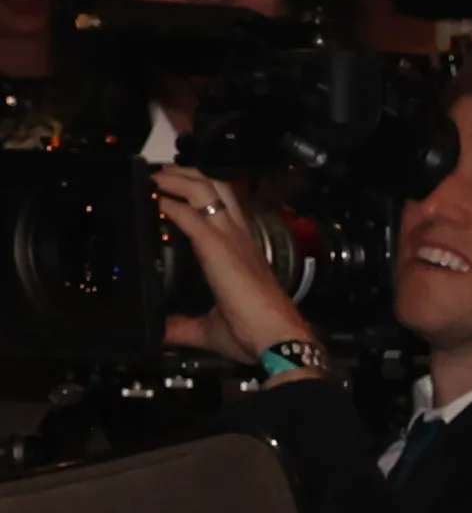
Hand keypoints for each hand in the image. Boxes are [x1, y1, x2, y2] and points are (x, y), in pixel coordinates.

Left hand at [150, 169, 315, 368]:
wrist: (276, 338)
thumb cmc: (255, 333)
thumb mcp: (212, 327)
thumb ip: (184, 325)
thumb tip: (163, 332)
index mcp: (243, 250)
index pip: (224, 208)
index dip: (201, 192)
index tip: (176, 189)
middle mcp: (239, 237)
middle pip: (216, 187)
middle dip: (186, 174)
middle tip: (161, 174)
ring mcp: (230, 239)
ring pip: (204, 190)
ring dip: (176, 179)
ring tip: (156, 178)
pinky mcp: (217, 247)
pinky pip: (188, 214)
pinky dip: (168, 203)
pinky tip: (154, 200)